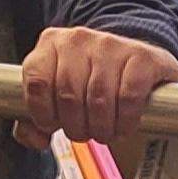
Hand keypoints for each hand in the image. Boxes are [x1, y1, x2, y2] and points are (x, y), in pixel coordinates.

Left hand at [19, 26, 177, 152]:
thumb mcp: (58, 91)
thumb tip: (37, 139)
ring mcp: (111, 44)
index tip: (54, 126)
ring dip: (101, 127)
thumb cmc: (91, 79)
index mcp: (50, 43)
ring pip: (98, 98)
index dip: (43, 113)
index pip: (37, 82)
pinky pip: (128, 96)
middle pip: (68, 95)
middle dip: (75, 126)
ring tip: (104, 133)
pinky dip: (125, 120)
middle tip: (84, 134)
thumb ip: (36, 117)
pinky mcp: (141, 56)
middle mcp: (78, 39)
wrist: (136, 59)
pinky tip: (124, 126)